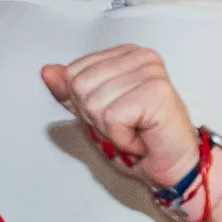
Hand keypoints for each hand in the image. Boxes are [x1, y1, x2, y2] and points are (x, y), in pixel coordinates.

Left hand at [43, 45, 201, 193]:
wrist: (172, 167)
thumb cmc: (141, 140)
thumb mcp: (95, 113)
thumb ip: (71, 92)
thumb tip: (48, 71)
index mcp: (125, 54)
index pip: (73, 72)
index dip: (85, 104)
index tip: (116, 116)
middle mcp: (140, 56)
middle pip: (80, 86)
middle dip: (96, 117)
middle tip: (126, 126)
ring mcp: (150, 72)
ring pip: (93, 102)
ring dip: (110, 130)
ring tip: (135, 131)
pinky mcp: (156, 92)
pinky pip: (112, 117)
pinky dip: (122, 137)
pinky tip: (141, 137)